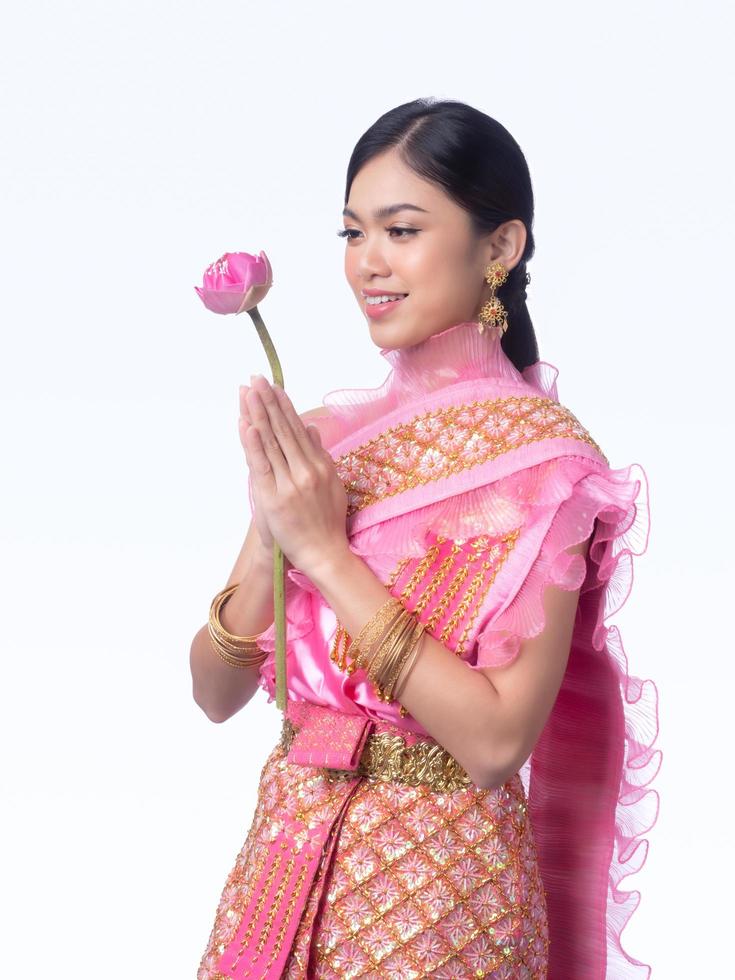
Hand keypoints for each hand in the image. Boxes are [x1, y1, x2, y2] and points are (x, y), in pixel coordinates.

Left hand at [239, 375, 348, 574]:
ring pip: (271, 443)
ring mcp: (290, 483)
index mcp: (321, 464)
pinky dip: (253, 444)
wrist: (323, 553)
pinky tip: (247, 424)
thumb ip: (319, 454)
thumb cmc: (325, 522)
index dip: (284, 406)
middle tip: (257, 378)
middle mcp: (307, 469)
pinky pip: (261, 466)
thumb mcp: (330, 484)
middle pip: (284, 430)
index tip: (274, 386)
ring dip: (259, 414)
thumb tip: (312, 427)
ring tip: (249, 392)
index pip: (298, 429)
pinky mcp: (274, 498)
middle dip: (269, 402)